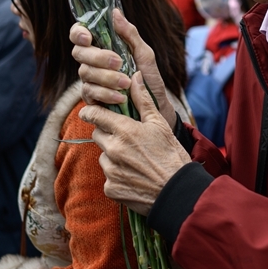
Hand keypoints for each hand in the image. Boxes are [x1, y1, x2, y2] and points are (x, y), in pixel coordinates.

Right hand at [70, 9, 176, 127]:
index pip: (79, 34)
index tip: (88, 37)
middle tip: (119, 63)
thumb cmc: (149, 77)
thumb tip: (115, 12)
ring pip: (85, 73)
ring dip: (106, 78)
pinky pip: (90, 93)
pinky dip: (106, 94)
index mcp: (102, 46)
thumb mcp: (144, 54)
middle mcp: (92, 62)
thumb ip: (129, 34)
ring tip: (126, 83)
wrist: (155, 106)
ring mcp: (90, 80)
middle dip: (98, 57)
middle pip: (79, 53)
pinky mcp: (92, 98)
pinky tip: (120, 98)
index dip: (78, 33)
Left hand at [79, 101, 190, 215]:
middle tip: (127, 139)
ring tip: (135, 160)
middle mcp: (113, 150)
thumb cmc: (172, 155)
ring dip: (113, 156)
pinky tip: (134, 176)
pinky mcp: (111, 188)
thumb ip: (143, 100)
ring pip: (103, 156)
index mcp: (125, 131)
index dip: (91, 111)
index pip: (95, 115)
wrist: (177, 191)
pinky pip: (108, 176)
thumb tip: (135, 77)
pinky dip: (117, 175)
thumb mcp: (160, 124)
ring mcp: (111, 170)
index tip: (90, 112)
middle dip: (108, 134)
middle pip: (98, 135)